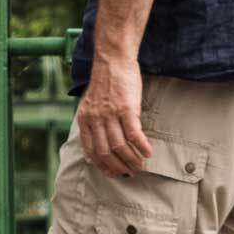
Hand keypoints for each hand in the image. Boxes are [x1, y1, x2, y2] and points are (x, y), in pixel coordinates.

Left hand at [78, 58, 152, 177]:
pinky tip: (148, 152)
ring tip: (140, 166)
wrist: (112, 60)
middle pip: (105, 152)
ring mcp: (111, 114)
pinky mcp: (126, 108)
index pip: (90, 150)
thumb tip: (102, 139)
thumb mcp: (92, 102)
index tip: (112, 173)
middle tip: (129, 173)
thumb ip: (94, 120)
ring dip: (131, 160)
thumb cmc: (106, 81)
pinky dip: (141, 146)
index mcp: (85, 119)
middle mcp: (95, 119)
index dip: (102, 165)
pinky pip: (134, 134)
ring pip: (119, 146)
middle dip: (117, 167)